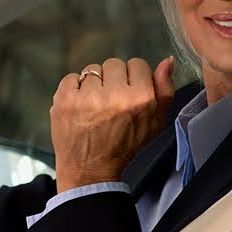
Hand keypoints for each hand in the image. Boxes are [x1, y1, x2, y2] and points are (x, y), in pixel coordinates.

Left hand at [50, 56, 174, 192]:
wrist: (89, 170)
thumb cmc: (124, 146)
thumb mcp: (154, 123)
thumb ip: (164, 90)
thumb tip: (167, 61)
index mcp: (140, 100)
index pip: (138, 64)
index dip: (134, 79)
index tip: (128, 93)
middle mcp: (114, 95)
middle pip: (115, 64)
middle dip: (113, 80)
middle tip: (111, 101)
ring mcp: (86, 97)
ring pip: (93, 69)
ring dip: (94, 84)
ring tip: (94, 105)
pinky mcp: (64, 99)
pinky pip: (72, 77)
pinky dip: (74, 89)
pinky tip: (79, 106)